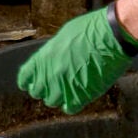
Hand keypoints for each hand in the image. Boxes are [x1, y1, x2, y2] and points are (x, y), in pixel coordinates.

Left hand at [18, 7, 137, 113]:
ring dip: (59, 95)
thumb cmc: (91, 29)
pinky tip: (79, 94)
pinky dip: (73, 103)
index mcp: (43, 58)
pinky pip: (69, 108)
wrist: (112, 36)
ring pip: (52, 101)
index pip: (25, 77)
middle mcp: (49, 74)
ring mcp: (64, 87)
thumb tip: (52, 59)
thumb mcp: (64, 35)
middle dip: (45, 87)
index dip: (29, 80)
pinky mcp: (80, 95)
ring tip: (70, 86)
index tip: (34, 80)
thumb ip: (53, 51)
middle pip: (37, 91)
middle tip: (56, 82)